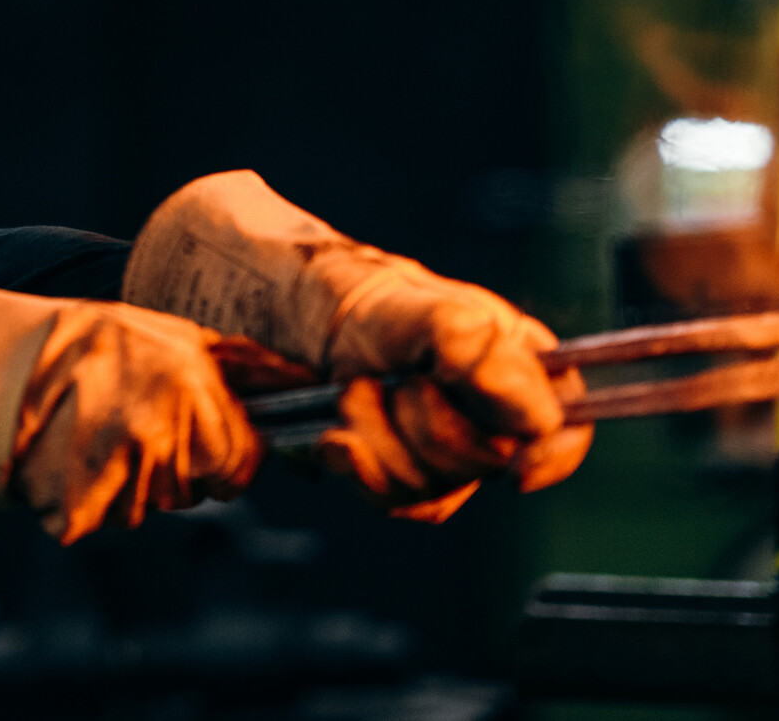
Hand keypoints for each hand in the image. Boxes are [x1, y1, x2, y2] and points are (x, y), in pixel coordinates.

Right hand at [11, 301, 260, 543]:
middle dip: (172, 472)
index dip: (226, 461)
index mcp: (195, 390)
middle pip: (194, 492)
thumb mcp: (172, 334)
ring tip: (94, 436)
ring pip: (147, 508)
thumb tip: (299, 381)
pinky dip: (86, 503)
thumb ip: (235, 363)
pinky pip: (101, 521)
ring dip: (127, 486)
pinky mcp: (81, 506)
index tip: (198, 445)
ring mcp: (123, 472)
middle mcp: (166, 434)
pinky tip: (70, 461)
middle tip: (131, 431)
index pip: (242, 465)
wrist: (8, 358)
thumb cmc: (96, 339)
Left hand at [122, 171, 591, 521]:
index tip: (512, 456)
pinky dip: (357, 471)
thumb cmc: (302, 280)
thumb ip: (468, 343)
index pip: (564, 408)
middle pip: (500, 458)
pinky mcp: (372, 458)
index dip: (550, 443)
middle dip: (432, 432)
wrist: (213, 305)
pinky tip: (327, 438)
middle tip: (376, 387)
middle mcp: (464, 387)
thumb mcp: (388, 299)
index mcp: (491, 339)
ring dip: (384, 450)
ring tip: (341, 400)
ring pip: (445, 486)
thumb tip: (540, 413)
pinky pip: (395, 498)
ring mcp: (417, 427)